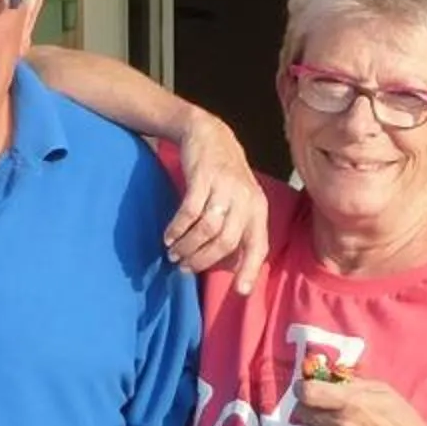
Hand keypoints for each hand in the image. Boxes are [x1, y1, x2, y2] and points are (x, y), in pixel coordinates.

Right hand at [165, 117, 268, 298]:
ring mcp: (224, 187)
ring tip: (173, 253)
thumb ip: (238, 228)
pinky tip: (168, 235)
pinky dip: (177, 228)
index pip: (258, 245)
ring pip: (206, 229)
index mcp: (257, 208)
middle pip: (226, 241)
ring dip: (187, 246)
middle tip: (185, 267)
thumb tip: (230, 269)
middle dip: (203, 260)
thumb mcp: (240, 199)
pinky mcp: (203, 177)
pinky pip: (188, 211)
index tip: (240, 291)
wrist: (208, 133)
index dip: (250, 270)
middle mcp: (246, 199)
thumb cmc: (224, 176)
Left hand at [293, 373, 426, 425]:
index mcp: (350, 403)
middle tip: (320, 406)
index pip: (306, 393)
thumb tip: (328, 375)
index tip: (305, 388)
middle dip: (308, 406)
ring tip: (332, 425)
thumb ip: (352, 382)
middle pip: (302, 412)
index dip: (302, 388)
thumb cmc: (402, 420)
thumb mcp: (382, 391)